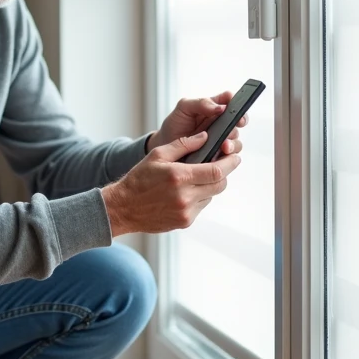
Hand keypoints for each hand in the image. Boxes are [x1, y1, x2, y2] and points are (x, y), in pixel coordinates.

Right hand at [103, 131, 241, 237]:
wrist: (123, 208)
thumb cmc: (138, 179)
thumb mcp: (158, 155)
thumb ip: (183, 144)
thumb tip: (205, 137)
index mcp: (179, 177)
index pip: (217, 171)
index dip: (230, 162)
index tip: (235, 156)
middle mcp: (185, 196)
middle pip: (220, 184)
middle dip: (224, 173)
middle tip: (222, 164)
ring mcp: (186, 212)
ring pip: (212, 196)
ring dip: (210, 185)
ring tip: (198, 177)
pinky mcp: (185, 222)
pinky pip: (202, 206)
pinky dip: (200, 197)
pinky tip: (187, 191)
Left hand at [146, 91, 247, 157]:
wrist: (165, 147)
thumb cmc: (175, 125)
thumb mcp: (183, 108)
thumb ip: (201, 103)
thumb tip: (220, 107)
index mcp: (214, 108)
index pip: (232, 102)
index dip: (238, 104)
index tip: (236, 109)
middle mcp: (221, 123)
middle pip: (238, 123)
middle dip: (237, 126)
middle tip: (232, 128)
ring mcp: (221, 140)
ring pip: (236, 141)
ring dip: (232, 144)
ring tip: (224, 147)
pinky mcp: (219, 155)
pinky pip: (229, 157)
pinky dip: (227, 158)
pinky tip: (219, 157)